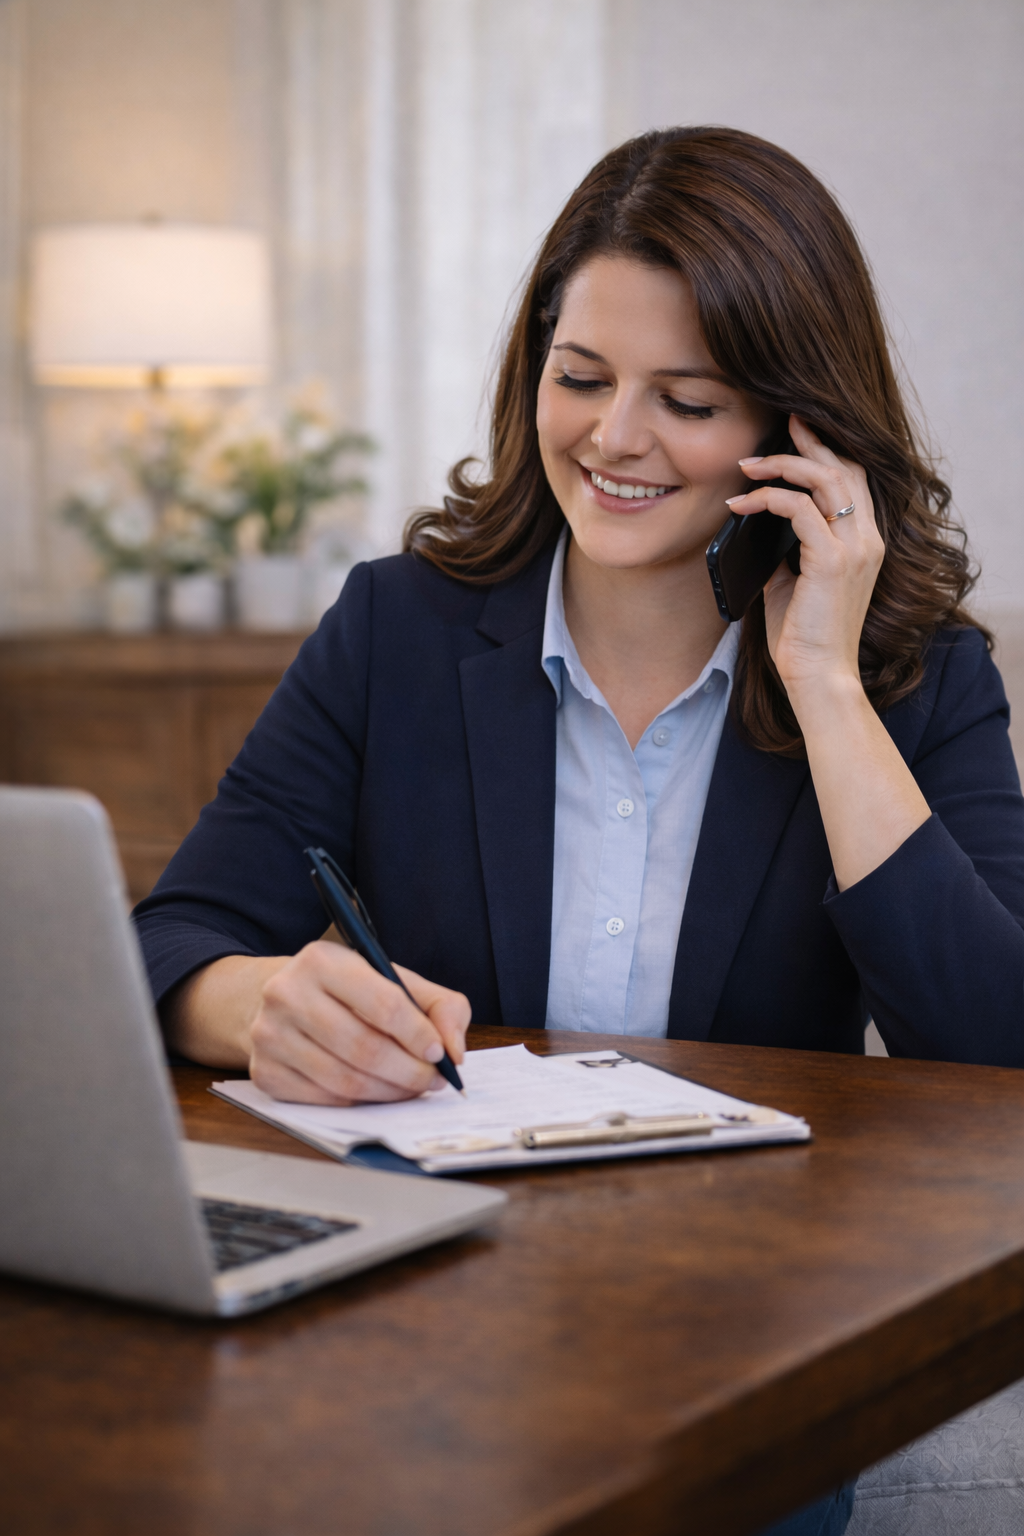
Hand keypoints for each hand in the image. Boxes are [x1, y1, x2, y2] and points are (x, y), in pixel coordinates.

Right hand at [248, 942, 470, 1104]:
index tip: (440, 1053)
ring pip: (345, 1081)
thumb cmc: (346, 990)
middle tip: (432, 1081)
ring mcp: (270, 1036)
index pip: (383, 1003)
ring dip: (389, 1092)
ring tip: (411, 1088)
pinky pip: (324, 1100)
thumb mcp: (392, 978)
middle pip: (364, 1048)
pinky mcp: (264, 1072)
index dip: (418, 1034)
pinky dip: (359, 1103)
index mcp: (322, 960)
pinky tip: (376, 1093)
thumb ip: (438, 1005)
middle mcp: (287, 994)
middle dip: (409, 1071)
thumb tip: (455, 1050)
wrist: (282, 999)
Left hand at [725, 414, 883, 705]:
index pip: (853, 480)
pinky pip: (798, 509)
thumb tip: (759, 526)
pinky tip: (741, 505)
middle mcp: (867, 539)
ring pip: (824, 479)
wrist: (818, 677)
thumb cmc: (803, 636)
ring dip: (782, 464)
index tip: (798, 431)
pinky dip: (767, 499)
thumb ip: (786, 550)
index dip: (828, 450)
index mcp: (864, 542)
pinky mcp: (833, 560)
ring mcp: (854, 547)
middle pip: (844, 467)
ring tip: (748, 462)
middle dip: (811, 440)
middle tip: (781, 421)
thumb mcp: (792, 583)